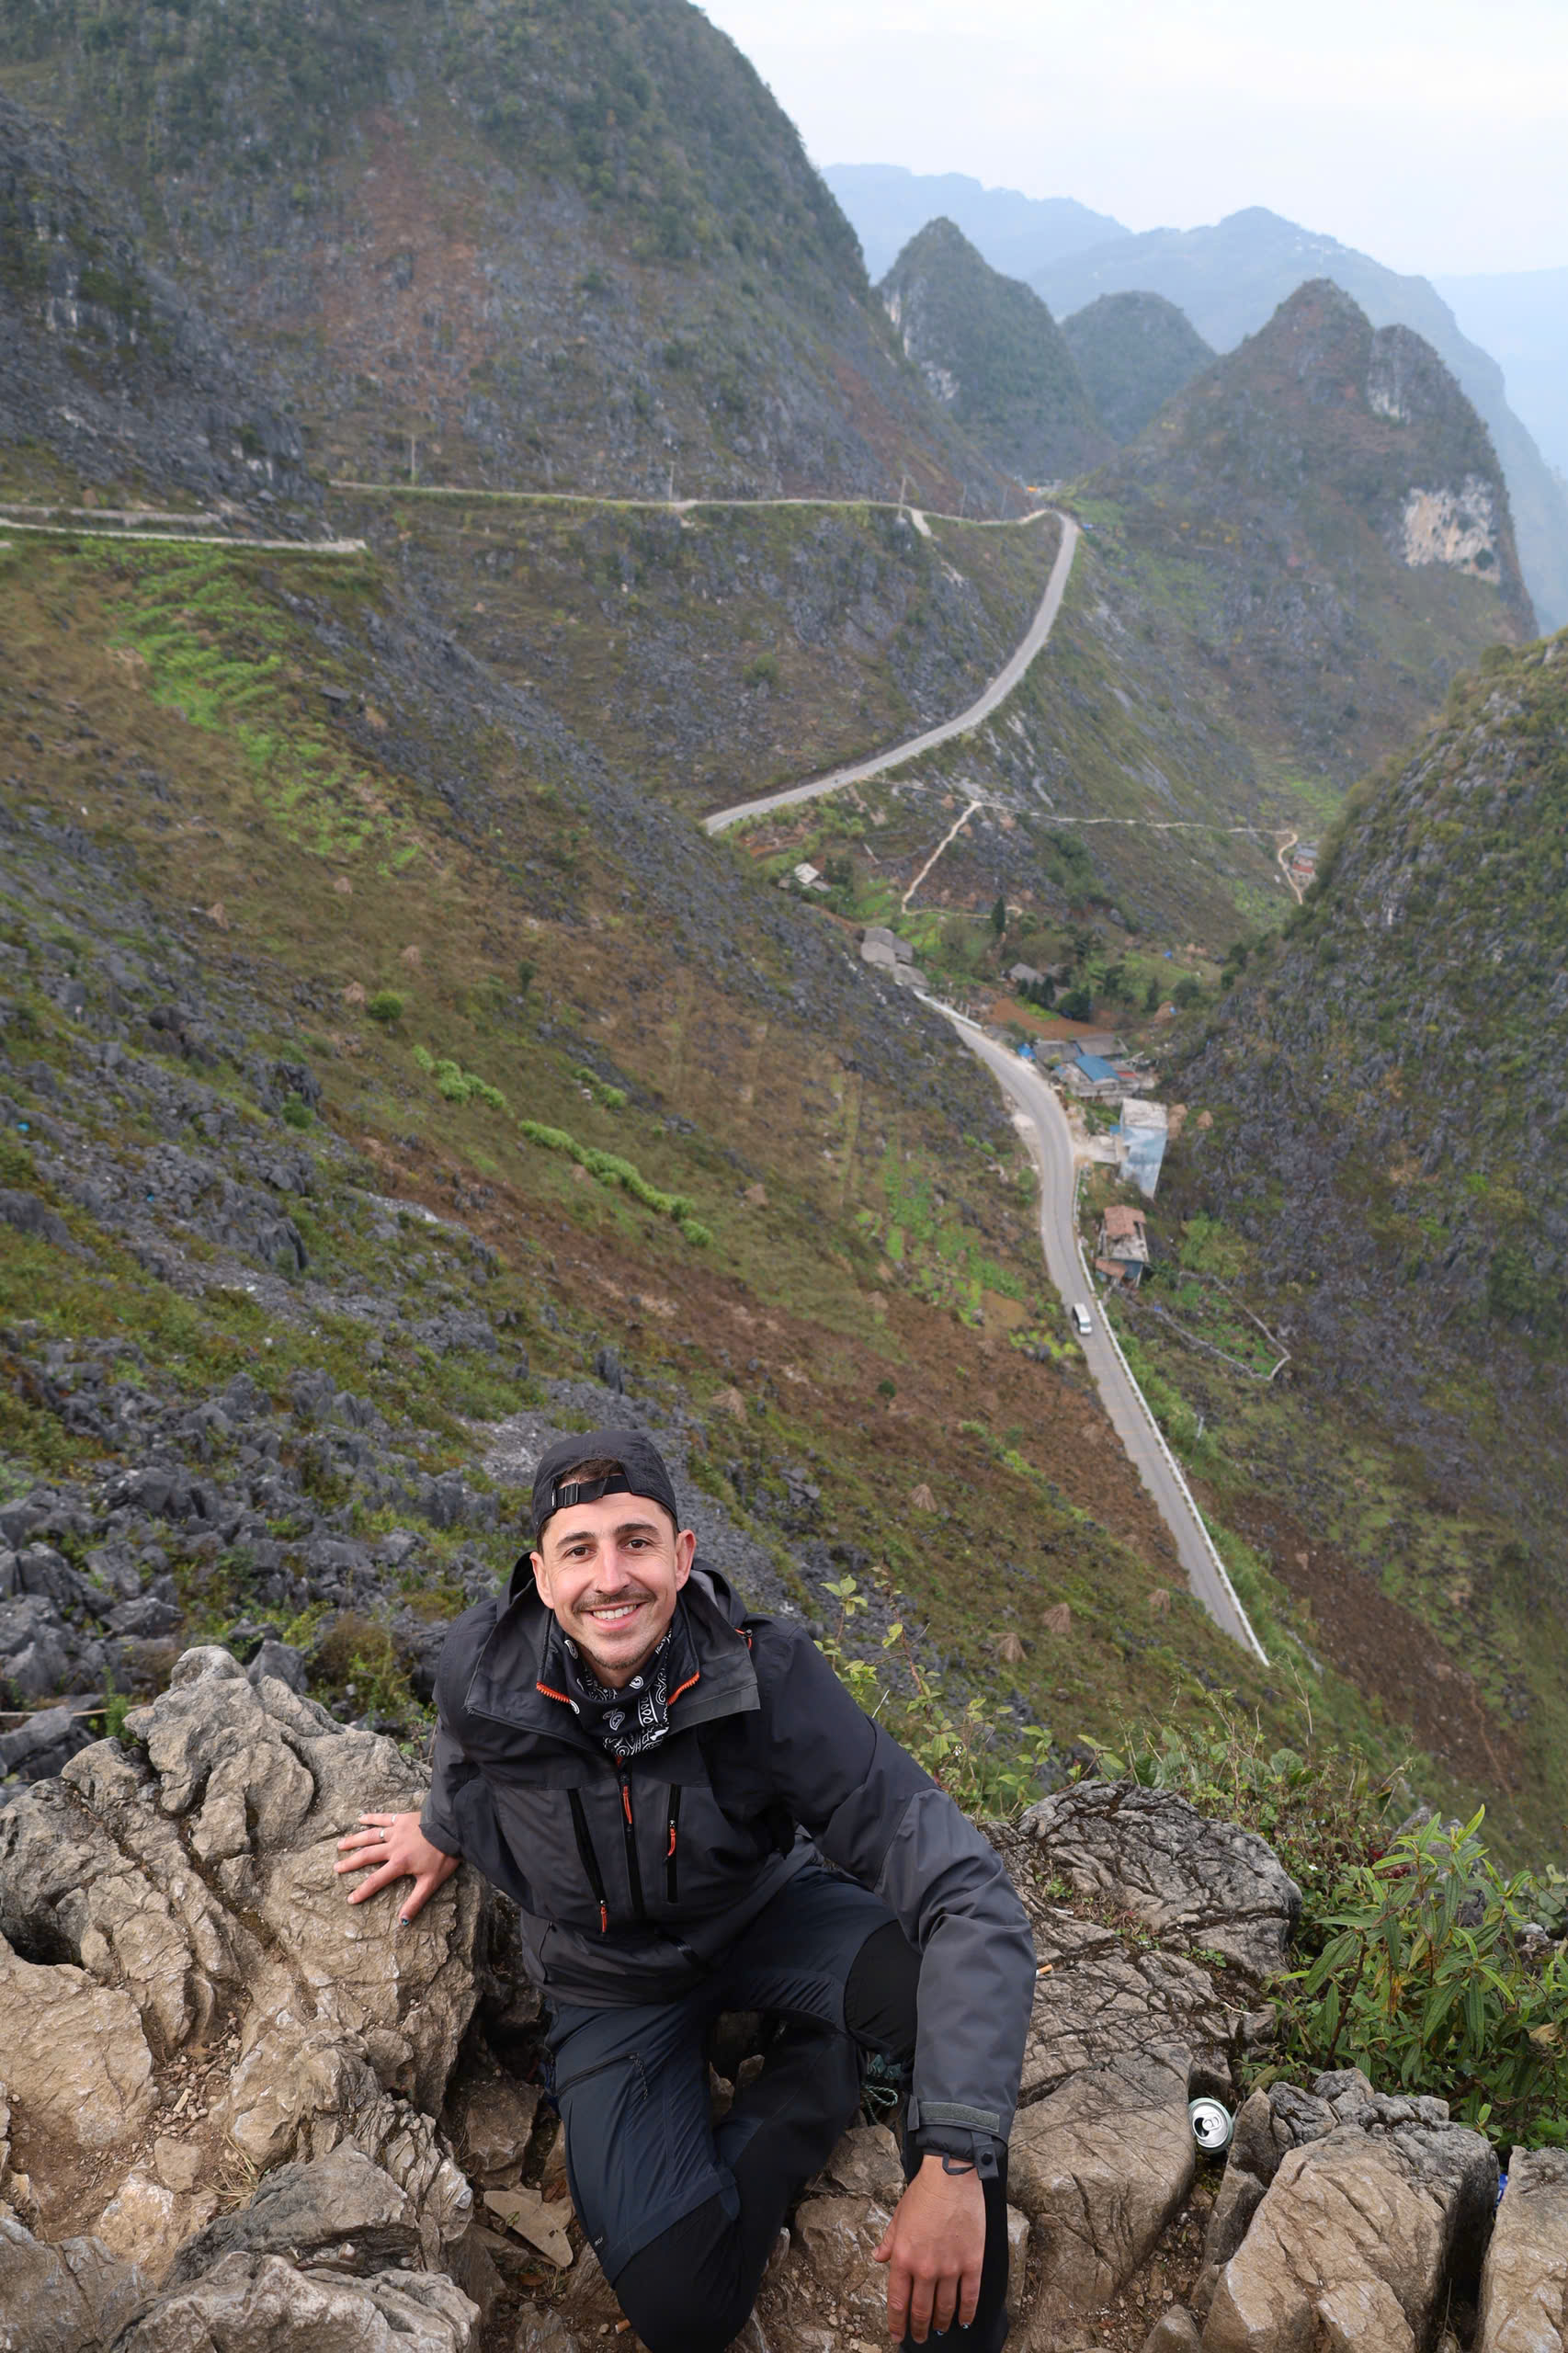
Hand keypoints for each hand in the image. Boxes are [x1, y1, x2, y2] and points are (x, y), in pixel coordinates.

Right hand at [334, 1809, 458, 1921]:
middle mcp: (393, 1847)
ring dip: (354, 1841)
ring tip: (340, 1845)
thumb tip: (403, 1921)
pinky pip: (383, 1817)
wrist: (453, 1827)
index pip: (375, 1880)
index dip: (362, 1891)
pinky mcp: (402, 1818)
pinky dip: (371, 1817)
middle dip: (350, 1863)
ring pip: (370, 1836)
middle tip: (336, 1868)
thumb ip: (415, 1901)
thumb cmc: (444, 1856)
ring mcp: (396, 1831)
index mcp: (399, 1864)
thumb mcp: (431, 1882)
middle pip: (367, 1856)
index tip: (349, 1899)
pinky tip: (360, 1818)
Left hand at [873, 2153, 984, 2341]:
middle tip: (919, 2337)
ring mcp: (950, 2268)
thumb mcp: (898, 2217)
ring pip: (945, 2308)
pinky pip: (969, 2297)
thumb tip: (878, 2257)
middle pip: (921, 2311)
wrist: (951, 2178)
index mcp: (903, 2258)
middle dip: (918, 2329)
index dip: (897, 2324)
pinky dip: (966, 2313)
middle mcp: (925, 2269)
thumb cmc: (924, 2194)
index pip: (898, 2302)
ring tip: (940, 2330)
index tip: (897, 2335)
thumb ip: (889, 2242)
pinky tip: (963, 2320)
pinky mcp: (971, 2263)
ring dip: (941, 2323)